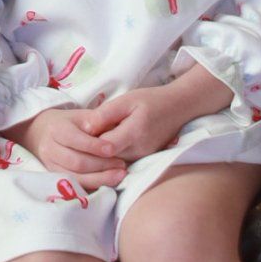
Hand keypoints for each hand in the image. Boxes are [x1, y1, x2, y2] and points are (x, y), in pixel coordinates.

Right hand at [11, 106, 127, 186]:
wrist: (43, 132)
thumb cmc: (69, 123)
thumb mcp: (81, 115)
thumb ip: (97, 122)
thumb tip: (113, 132)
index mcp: (57, 129)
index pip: (76, 140)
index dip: (95, 146)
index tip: (113, 149)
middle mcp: (50, 149)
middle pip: (77, 162)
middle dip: (102, 165)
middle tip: (122, 164)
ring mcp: (50, 165)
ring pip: (76, 177)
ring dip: (100, 178)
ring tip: (120, 174)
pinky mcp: (55, 178)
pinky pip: (75, 186)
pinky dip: (94, 185)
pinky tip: (108, 182)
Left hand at [87, 65, 232, 164]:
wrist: (179, 107)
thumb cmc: (151, 100)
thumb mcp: (126, 100)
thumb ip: (105, 114)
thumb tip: (84, 128)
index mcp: (134, 133)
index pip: (103, 147)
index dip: (90, 142)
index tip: (81, 132)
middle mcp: (139, 151)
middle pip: (106, 158)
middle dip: (92, 150)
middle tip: (83, 136)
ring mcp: (142, 157)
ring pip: (112, 162)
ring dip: (101, 153)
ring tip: (95, 137)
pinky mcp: (143, 159)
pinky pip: (121, 160)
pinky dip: (111, 154)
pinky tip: (107, 141)